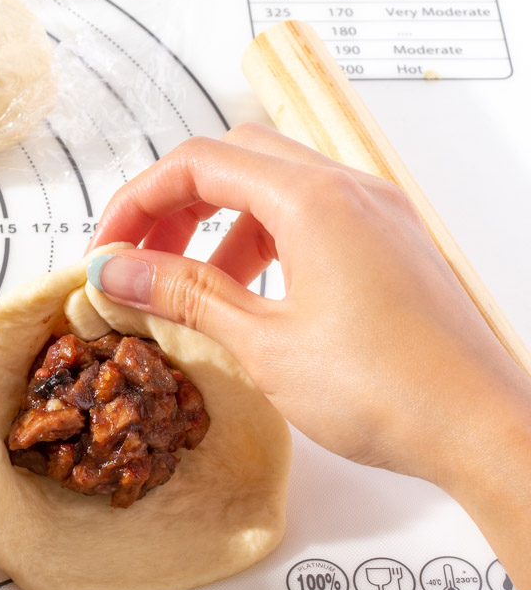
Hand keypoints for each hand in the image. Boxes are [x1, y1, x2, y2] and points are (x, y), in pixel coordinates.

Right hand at [87, 124, 530, 589]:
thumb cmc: (389, 390)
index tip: (106, 248)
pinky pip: (309, 217)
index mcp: (314, 199)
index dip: (137, 201)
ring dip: (216, 225)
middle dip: (174, 204)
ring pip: (272, 186)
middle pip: (234, 160)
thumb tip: (117, 269)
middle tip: (138, 259)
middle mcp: (349, 189)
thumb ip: (184, 294)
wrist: (484, 429)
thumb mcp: (263, 341)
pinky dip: (262, 241)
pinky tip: (246, 295)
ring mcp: (375, 213)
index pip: (199, 163)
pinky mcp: (389, 243)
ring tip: (185, 286)